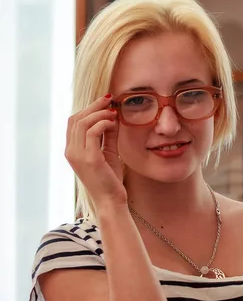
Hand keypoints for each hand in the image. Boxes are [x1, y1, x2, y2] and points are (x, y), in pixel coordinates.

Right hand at [65, 94, 126, 208]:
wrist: (111, 200)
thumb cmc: (110, 179)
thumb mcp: (108, 152)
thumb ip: (108, 136)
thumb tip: (112, 117)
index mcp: (72, 150)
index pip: (73, 122)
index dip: (88, 109)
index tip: (105, 102)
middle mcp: (71, 151)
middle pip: (76, 119)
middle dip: (93, 106)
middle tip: (110, 100)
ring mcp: (77, 155)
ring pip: (82, 123)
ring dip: (100, 114)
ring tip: (114, 113)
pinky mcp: (89, 158)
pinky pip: (92, 132)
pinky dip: (103, 123)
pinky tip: (113, 123)